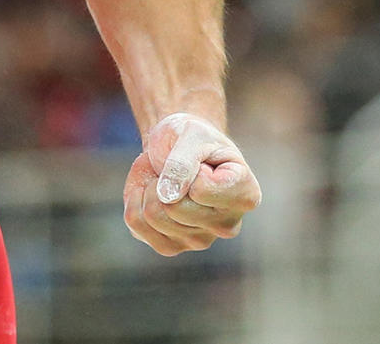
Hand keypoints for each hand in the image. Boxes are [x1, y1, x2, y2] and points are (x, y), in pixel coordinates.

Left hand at [122, 113, 260, 255]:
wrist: (179, 145)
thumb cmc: (193, 137)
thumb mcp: (192, 133)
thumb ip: (184, 160)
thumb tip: (167, 196)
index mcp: (244, 195)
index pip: (200, 190)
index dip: (188, 166)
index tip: (199, 158)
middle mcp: (227, 225)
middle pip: (173, 208)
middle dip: (163, 176)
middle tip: (174, 165)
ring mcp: (199, 240)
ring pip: (153, 216)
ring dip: (148, 185)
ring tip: (164, 176)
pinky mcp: (171, 246)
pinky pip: (136, 224)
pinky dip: (135, 197)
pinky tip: (151, 191)